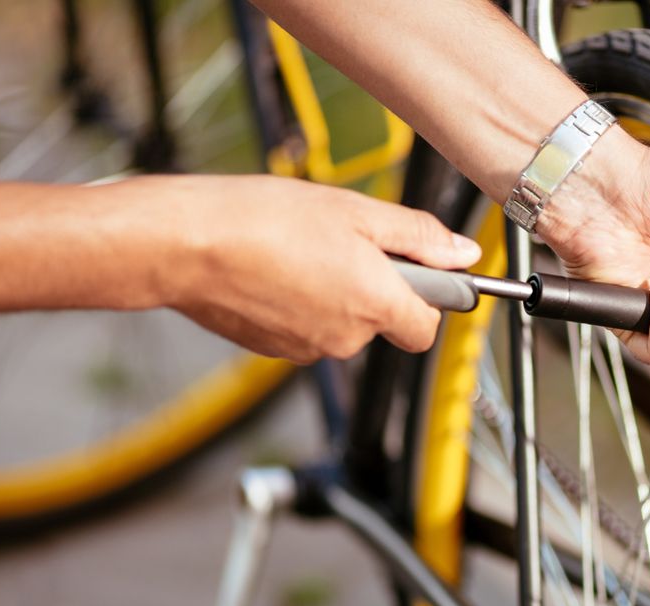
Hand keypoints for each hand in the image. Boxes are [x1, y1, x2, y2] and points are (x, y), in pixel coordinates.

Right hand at [155, 175, 479, 361]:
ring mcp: (307, 349)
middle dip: (372, 288)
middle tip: (341, 244)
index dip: (425, 298)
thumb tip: (464, 255)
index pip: (426, 327)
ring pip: (340, 325)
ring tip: (298, 251)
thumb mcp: (356, 211)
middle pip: (382, 322)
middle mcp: (347, 338)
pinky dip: (298, 304)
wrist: (184, 244)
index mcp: (376, 304)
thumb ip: (418, 237)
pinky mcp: (272, 350)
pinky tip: (274, 271)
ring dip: (332, 293)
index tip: (415, 270)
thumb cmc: (264, 220)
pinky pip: (304, 328)